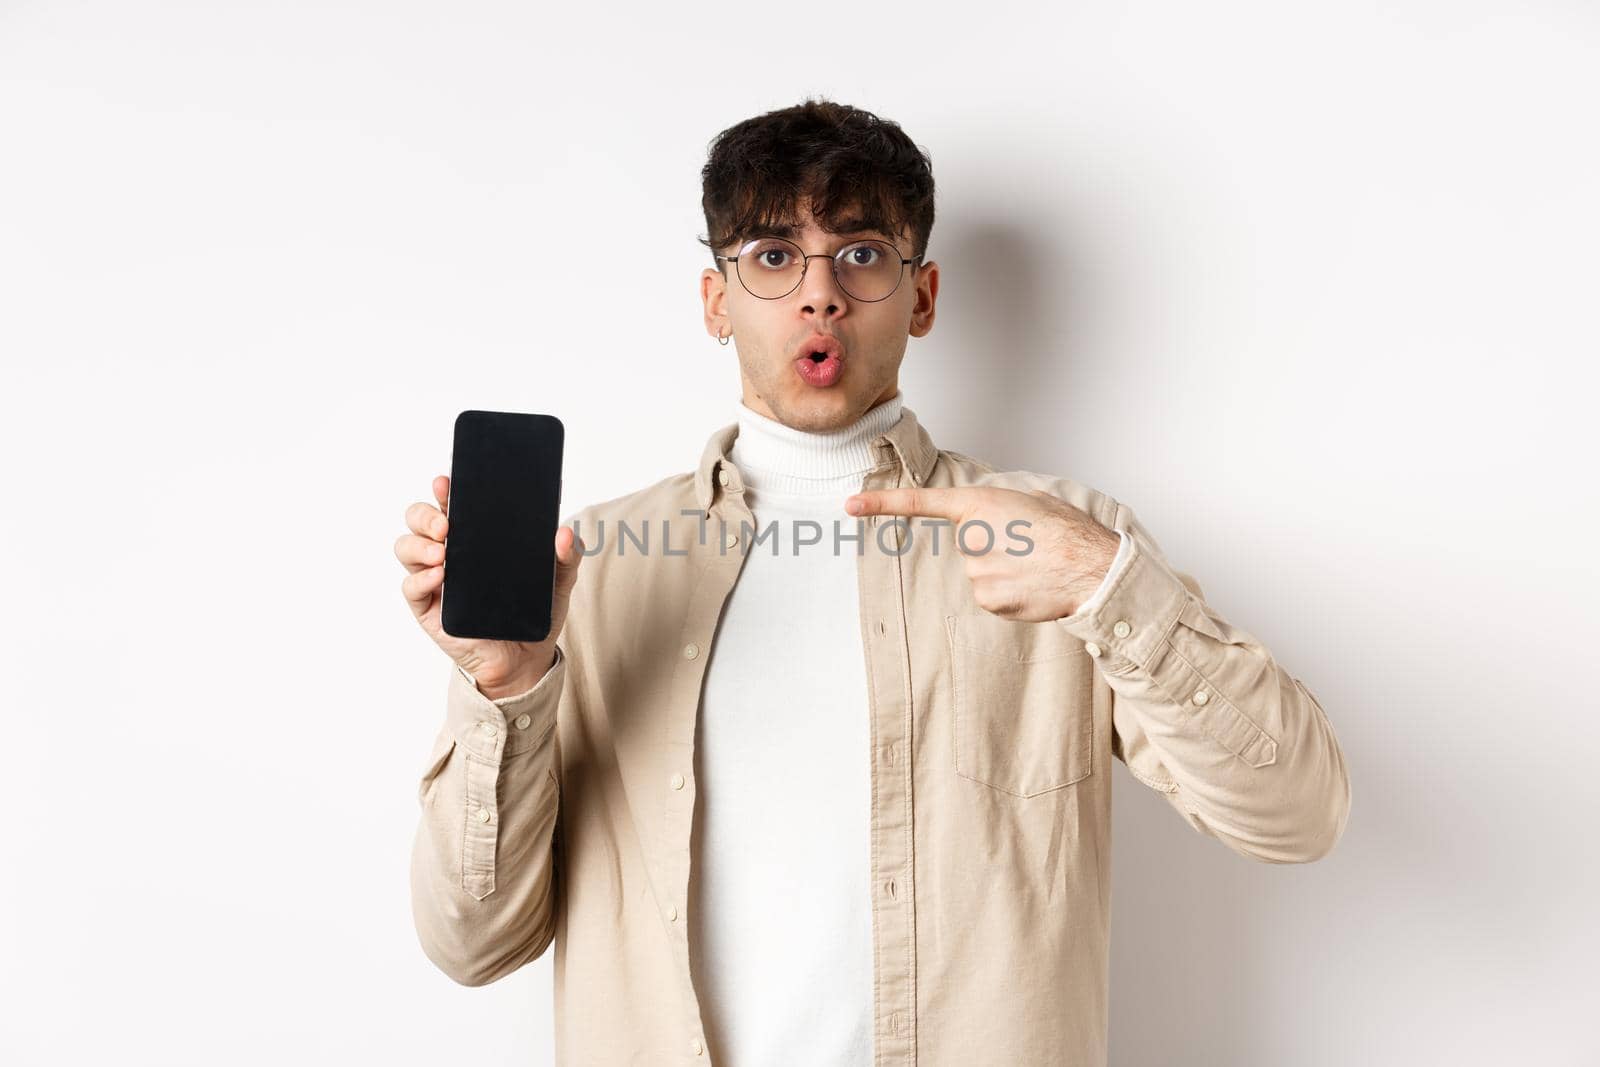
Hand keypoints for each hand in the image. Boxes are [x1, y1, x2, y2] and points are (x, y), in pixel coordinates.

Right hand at [395, 474, 583, 697]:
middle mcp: (448, 552)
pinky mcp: (428, 609)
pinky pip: (411, 588)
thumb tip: (564, 533)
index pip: (451, 504)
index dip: (444, 490)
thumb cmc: (534, 612)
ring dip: (419, 544)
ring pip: (406, 548)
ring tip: (442, 552)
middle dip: (426, 514)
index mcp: (473, 537)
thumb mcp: (558, 581)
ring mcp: (434, 580)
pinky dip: (420, 579)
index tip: (447, 482)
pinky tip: (440, 577)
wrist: (526, 658)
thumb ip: (567, 556)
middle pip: (418, 520)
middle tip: (447, 524)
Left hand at [844, 485, 1118, 621]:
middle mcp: (969, 538)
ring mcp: (975, 572)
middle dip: (993, 544)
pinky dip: (1009, 591)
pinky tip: (1032, 585)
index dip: (881, 504)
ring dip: (1003, 569)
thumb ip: (1001, 506)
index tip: (849, 505)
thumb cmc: (1070, 532)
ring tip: (1035, 565)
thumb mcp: (1034, 500)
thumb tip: (995, 520)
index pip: (920, 502)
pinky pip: (990, 593)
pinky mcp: (986, 600)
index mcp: (979, 504)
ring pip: (980, 570)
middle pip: (968, 543)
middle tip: (1028, 544)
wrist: (1092, 569)